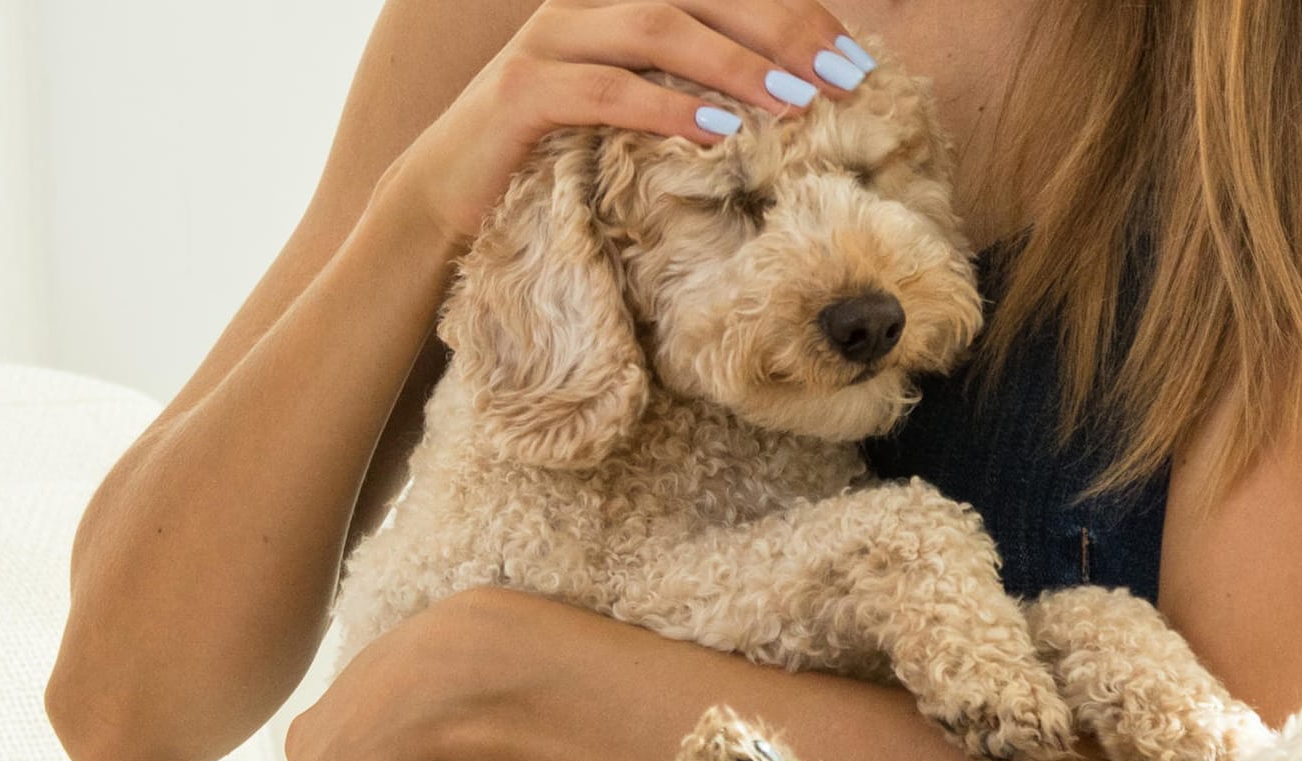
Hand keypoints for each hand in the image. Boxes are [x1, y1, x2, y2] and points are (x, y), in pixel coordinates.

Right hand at [386, 0, 871, 244]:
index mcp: (621, 4)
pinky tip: (716, 129)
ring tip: (797, 102)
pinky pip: (605, 90)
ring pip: (658, 29)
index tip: (855, 61)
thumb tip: (789, 110)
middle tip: (843, 77)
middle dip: (782, 32)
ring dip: (735, 65)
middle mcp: (586, 4)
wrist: (447, 201)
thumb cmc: (555, 163)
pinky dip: (665, 108)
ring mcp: (550, 41)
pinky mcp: (522, 91)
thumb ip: (690, 97)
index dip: (793, 16)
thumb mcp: (633, 123)